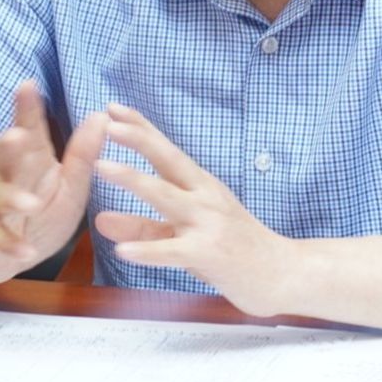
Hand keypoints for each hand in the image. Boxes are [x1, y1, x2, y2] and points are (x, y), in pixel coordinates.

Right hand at [0, 82, 106, 282]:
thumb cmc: (38, 215)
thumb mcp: (68, 188)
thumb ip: (82, 156)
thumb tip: (100, 116)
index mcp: (29, 158)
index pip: (29, 129)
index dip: (27, 109)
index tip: (28, 85)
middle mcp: (3, 172)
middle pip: (5, 156)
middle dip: (9, 147)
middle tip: (16, 136)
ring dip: (13, 200)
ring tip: (30, 205)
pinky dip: (9, 243)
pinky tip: (25, 252)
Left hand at [93, 102, 292, 316]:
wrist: (282, 273)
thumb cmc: (235, 249)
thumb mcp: (186, 234)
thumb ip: (142, 227)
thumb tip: (99, 219)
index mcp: (200, 186)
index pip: (166, 151)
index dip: (141, 128)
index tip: (112, 108)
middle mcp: (204, 197)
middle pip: (168, 161)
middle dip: (139, 139)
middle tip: (107, 123)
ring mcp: (208, 224)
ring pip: (166, 196)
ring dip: (134, 179)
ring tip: (102, 166)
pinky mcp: (208, 254)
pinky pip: (172, 251)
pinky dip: (147, 250)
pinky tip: (122, 251)